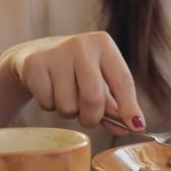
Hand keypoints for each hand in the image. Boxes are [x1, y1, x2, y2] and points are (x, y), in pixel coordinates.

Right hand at [2, 31, 143, 134]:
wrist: (34, 54)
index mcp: (103, 44)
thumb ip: (115, 105)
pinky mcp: (34, 64)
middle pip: (94, 97)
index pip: (123, 80)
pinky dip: (49, 106)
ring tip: (65, 96)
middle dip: (93, 117)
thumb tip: (134, 126)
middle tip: (89, 119)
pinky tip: (49, 90)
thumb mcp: (99, 81)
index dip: (130, 107)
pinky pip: (48, 103)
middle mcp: (81, 44)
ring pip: (69, 105)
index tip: (136, 126)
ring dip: (69, 111)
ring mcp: (56, 52)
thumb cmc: (75, 71)